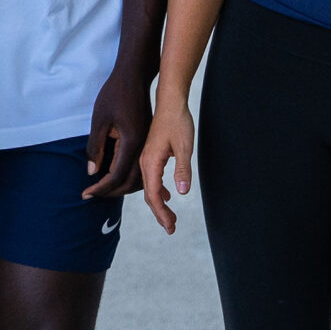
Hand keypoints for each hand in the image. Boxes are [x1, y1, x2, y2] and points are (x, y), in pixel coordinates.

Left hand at [83, 67, 151, 198]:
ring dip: (122, 186)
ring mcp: (148, 143)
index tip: (86, 194)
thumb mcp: (99, 120)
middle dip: (111, 191)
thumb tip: (92, 172)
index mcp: (131, 142)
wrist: (135, 76)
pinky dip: (130, 176)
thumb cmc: (115, 93)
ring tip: (103, 188)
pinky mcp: (147, 140)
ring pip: (139, 176)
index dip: (101, 188)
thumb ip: (95, 148)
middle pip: (131, 181)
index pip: (117, 176)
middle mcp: (144, 146)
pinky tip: (117, 175)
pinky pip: (141, 165)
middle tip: (92, 193)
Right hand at [137, 94, 193, 232]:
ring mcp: (147, 158)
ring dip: (160, 204)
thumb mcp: (184, 146)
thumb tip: (182, 192)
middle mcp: (145, 162)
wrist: (170, 100)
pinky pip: (153, 178)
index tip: (170, 227)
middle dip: (160, 213)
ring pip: (150, 187)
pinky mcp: (152, 154)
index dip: (161, 213)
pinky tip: (169, 195)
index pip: (154, 195)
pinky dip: (159, 191)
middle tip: (171, 228)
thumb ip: (182, 169)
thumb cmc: (178, 121)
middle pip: (150, 195)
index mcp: (151, 162)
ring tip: (170, 217)